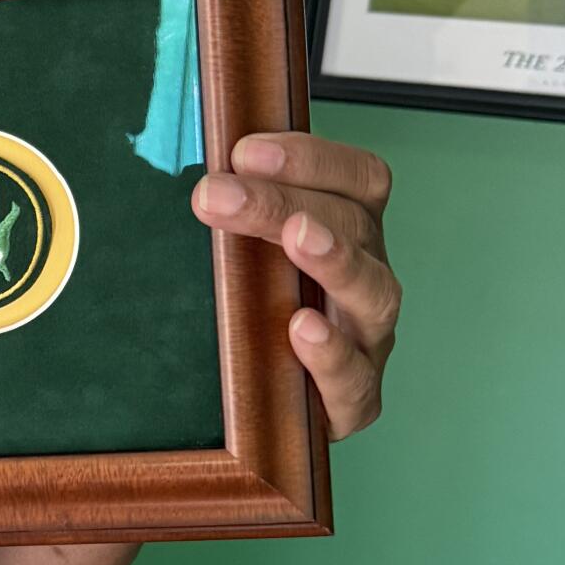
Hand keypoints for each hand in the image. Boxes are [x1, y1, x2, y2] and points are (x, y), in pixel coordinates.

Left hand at [190, 131, 398, 437]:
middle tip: (220, 193)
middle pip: (352, 226)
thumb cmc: (263, 317)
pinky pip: (356, 380)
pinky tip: (302, 330)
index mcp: (351, 234)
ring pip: (373, 293)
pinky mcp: (356, 400)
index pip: (358, 179)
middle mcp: (370, 278)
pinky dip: (332, 354)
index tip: (244, 151)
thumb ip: (234, 213)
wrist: (276, 413)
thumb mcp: (248, 258)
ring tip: (295, 237)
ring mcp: (369, 340)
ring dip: (333, 259)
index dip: (309, 158)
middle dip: (285, 202)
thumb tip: (190, 174)